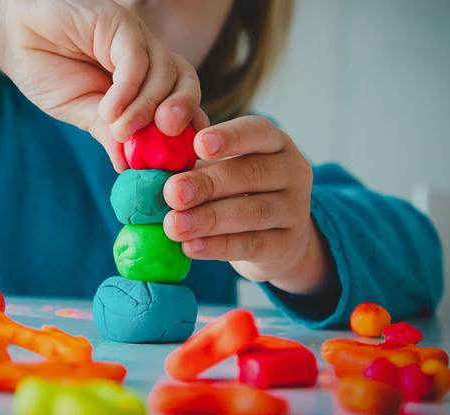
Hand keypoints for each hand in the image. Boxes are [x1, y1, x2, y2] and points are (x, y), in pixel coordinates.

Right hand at [0, 0, 203, 170]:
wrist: (12, 37)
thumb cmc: (49, 71)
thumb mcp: (83, 113)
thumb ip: (110, 135)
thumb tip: (129, 169)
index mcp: (147, 81)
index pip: (183, 104)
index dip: (189, 130)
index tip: (182, 159)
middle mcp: (149, 58)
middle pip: (186, 84)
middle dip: (182, 115)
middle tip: (167, 139)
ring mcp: (136, 39)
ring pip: (165, 73)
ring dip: (145, 109)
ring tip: (119, 130)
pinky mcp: (119, 23)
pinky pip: (136, 59)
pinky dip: (127, 90)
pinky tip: (108, 110)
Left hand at [162, 116, 335, 294]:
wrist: (276, 240)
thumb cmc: (238, 192)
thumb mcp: (222, 169)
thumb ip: (195, 162)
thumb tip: (154, 166)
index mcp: (274, 142)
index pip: (256, 132)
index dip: (229, 137)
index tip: (199, 144)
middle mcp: (292, 171)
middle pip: (251, 174)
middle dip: (207, 184)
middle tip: (172, 193)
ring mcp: (294, 210)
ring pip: (252, 212)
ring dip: (209, 219)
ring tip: (174, 225)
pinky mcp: (286, 245)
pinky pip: (251, 245)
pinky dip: (218, 246)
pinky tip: (191, 247)